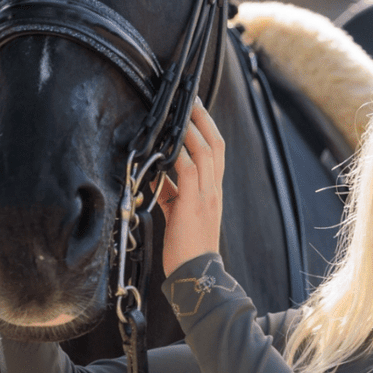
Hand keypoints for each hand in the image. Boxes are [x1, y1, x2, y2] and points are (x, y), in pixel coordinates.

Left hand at [158, 100, 224, 277]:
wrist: (198, 276)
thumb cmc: (187, 248)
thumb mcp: (179, 213)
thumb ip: (171, 191)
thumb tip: (156, 173)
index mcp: (212, 190)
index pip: (215, 151)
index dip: (206, 127)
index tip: (194, 107)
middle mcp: (214, 189)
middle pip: (215, 143)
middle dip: (202, 117)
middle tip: (189, 96)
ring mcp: (207, 196)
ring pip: (206, 151)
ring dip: (192, 127)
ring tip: (180, 109)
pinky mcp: (194, 204)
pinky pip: (190, 170)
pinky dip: (181, 153)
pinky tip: (169, 142)